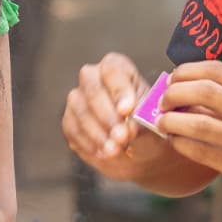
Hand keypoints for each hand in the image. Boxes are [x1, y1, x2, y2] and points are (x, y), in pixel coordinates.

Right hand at [60, 52, 188, 181]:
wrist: (141, 150)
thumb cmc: (148, 126)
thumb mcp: (151, 118)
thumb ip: (140, 118)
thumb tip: (127, 125)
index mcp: (117, 69)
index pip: (113, 70)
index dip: (119, 90)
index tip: (127, 111)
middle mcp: (93, 78)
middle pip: (92, 89)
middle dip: (107, 115)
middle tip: (121, 136)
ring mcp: (78, 99)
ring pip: (81, 110)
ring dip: (98, 133)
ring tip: (115, 150)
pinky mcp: (69, 121)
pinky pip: (73, 129)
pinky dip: (88, 142)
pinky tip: (103, 152)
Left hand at [151, 61, 221, 206]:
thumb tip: (189, 87)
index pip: (217, 70)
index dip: (187, 71)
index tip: (174, 79)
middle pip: (204, 92)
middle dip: (174, 94)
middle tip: (163, 101)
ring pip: (198, 125)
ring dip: (171, 121)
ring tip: (162, 123)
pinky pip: (202, 153)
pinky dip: (181, 144)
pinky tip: (175, 141)